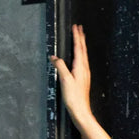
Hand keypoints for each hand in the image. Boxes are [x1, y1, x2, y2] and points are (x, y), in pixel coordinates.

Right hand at [51, 24, 109, 138]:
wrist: (81, 112)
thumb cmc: (74, 98)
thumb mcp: (65, 80)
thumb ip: (60, 67)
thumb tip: (54, 57)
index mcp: (80, 67)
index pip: (78, 48)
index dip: (77, 37)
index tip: (76, 27)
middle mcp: (84, 69)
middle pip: (83, 50)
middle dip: (81, 38)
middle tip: (80, 28)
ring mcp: (84, 74)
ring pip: (83, 55)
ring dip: (81, 45)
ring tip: (80, 38)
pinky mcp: (83, 79)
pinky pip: (82, 62)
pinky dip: (80, 55)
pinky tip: (78, 58)